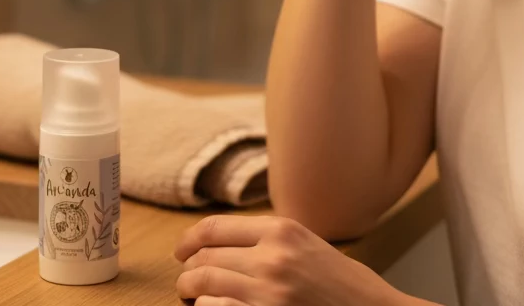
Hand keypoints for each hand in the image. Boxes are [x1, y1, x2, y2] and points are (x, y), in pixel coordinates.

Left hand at [174, 214, 402, 305]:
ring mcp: (269, 293)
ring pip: (204, 285)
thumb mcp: (306, 245)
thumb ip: (268, 240)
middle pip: (205, 257)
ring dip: (191, 291)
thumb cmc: (342, 286)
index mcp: (281, 230)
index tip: (181, 251)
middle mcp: (272, 257)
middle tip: (186, 279)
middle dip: (188, 270)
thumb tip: (220, 244)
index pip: (214, 228)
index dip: (188, 240)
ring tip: (192, 297)